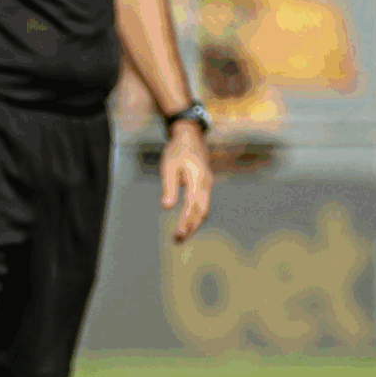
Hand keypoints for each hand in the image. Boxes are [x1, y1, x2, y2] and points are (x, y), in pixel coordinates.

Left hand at [161, 121, 213, 241]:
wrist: (191, 135)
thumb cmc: (177, 150)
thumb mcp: (169, 166)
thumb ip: (169, 187)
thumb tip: (167, 207)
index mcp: (198, 181)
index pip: (192, 208)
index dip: (185, 223)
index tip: (177, 235)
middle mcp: (206, 184)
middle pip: (201, 212)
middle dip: (191, 228)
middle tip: (178, 241)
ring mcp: (207, 184)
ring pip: (204, 209)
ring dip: (194, 223)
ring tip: (182, 235)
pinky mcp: (205, 184)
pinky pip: (203, 203)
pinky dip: (196, 215)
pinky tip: (188, 221)